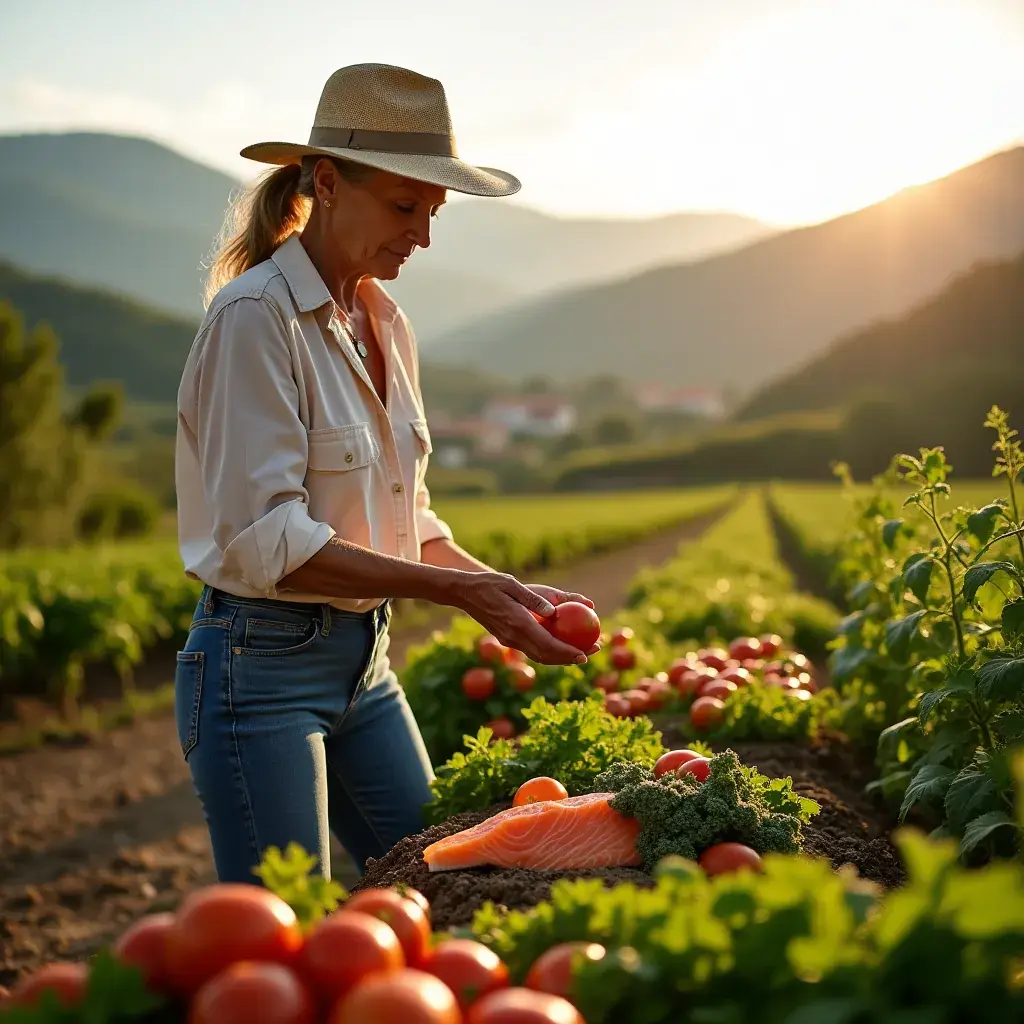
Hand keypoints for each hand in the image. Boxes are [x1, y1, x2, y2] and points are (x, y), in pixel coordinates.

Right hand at [453, 572, 594, 665]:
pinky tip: (561, 646)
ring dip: (560, 657)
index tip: (585, 655)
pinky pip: (532, 650)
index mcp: (518, 623)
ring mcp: (509, 640)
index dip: (567, 653)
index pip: (547, 645)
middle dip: (570, 658)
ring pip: (539, 656)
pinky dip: (549, 652)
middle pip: (546, 656)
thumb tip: (555, 612)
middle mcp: (514, 637)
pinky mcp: (507, 639)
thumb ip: (533, 599)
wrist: (464, 593)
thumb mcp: (512, 584)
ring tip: (582, 652)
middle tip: (591, 653)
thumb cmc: (489, 583)